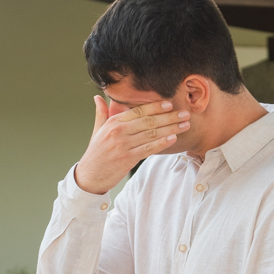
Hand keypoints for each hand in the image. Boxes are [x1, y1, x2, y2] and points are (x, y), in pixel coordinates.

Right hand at [74, 97, 190, 193]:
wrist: (89, 176)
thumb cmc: (96, 153)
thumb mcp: (97, 130)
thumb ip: (101, 113)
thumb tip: (97, 97)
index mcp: (113, 122)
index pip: (138, 111)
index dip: (155, 106)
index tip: (170, 104)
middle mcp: (118, 131)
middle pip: (148, 121)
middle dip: (169, 116)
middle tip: (184, 113)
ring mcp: (123, 145)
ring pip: (151, 134)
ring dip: (171, 129)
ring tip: (184, 125)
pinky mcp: (127, 159)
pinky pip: (148, 149)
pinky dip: (161, 143)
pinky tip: (173, 139)